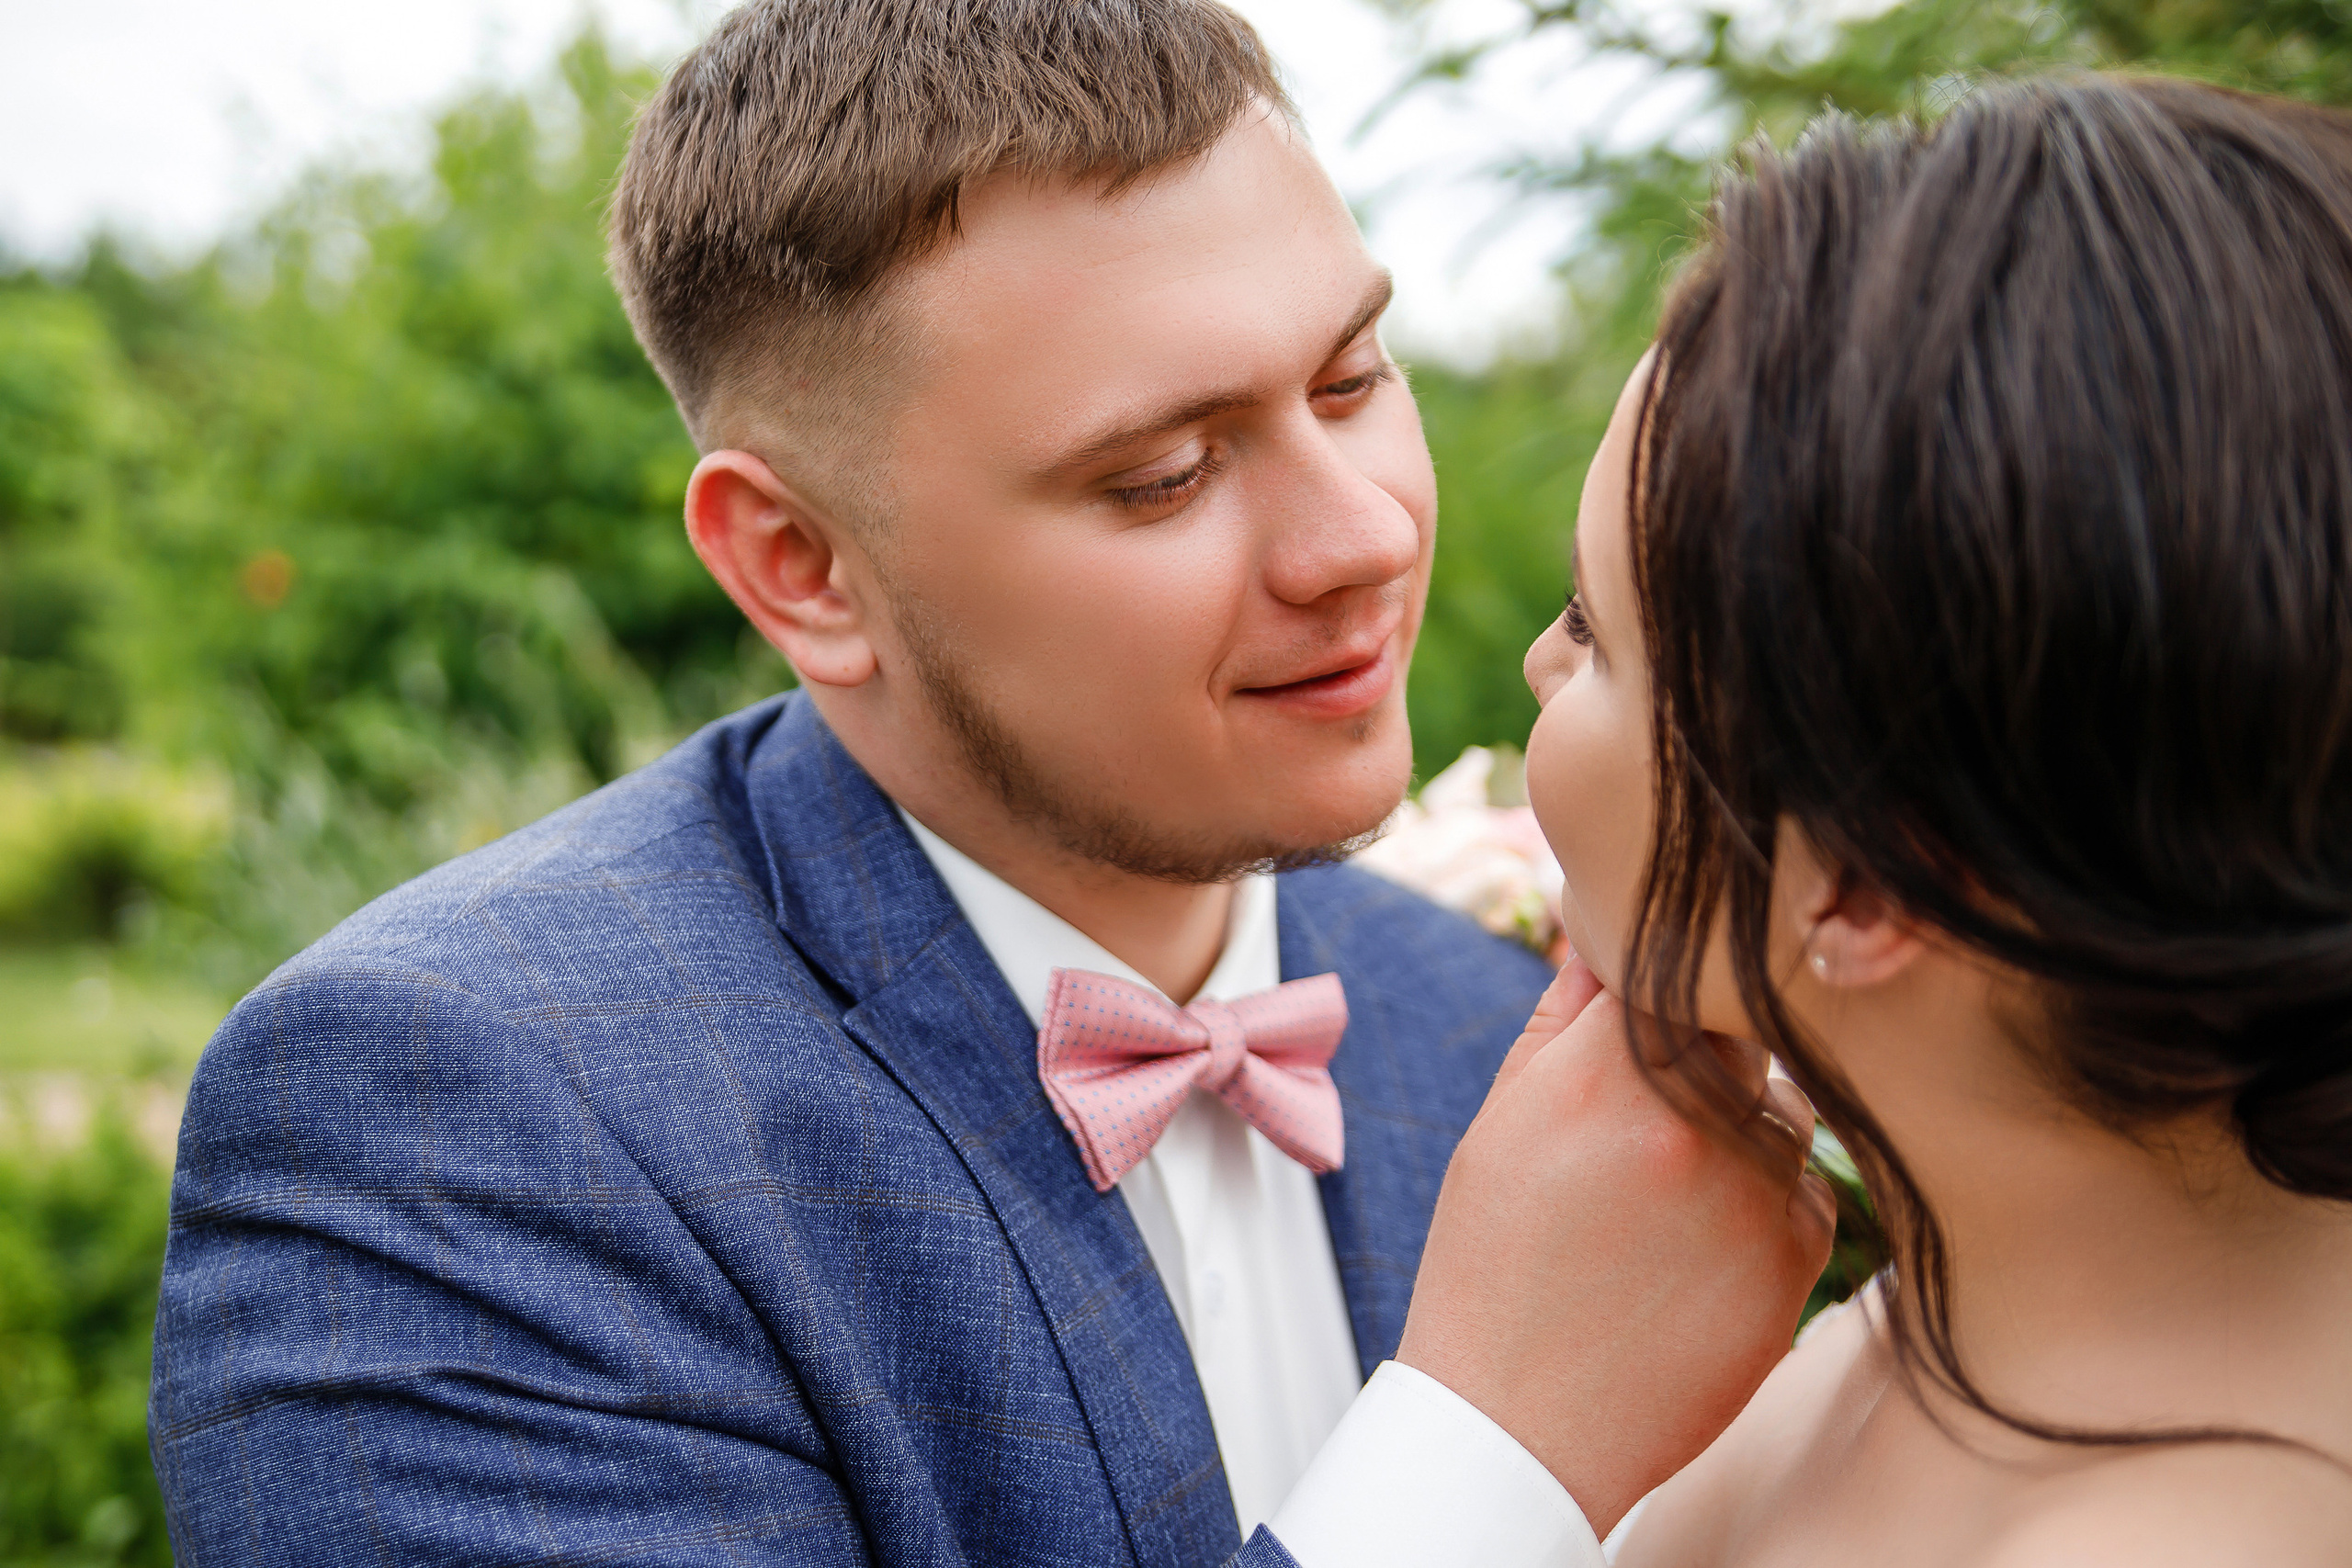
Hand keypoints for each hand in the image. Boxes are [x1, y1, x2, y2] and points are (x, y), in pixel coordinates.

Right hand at [1395, 958, 1835, 1535]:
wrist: (1521, 1422)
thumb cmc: (1495, 1262)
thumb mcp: (1503, 1120)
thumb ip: (1562, 1015)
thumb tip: (1602, 927)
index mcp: (1605, 1068)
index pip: (1675, 958)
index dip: (1668, 967)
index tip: (1654, 986)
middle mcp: (1693, 1114)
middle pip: (1740, 1022)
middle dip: (1707, 1040)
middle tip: (1657, 1098)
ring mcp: (1756, 1186)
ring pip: (1783, 1102)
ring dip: (1741, 1121)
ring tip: (1664, 1189)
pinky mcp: (1800, 1256)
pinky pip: (1809, 1185)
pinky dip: (1768, 1199)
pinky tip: (1697, 1245)